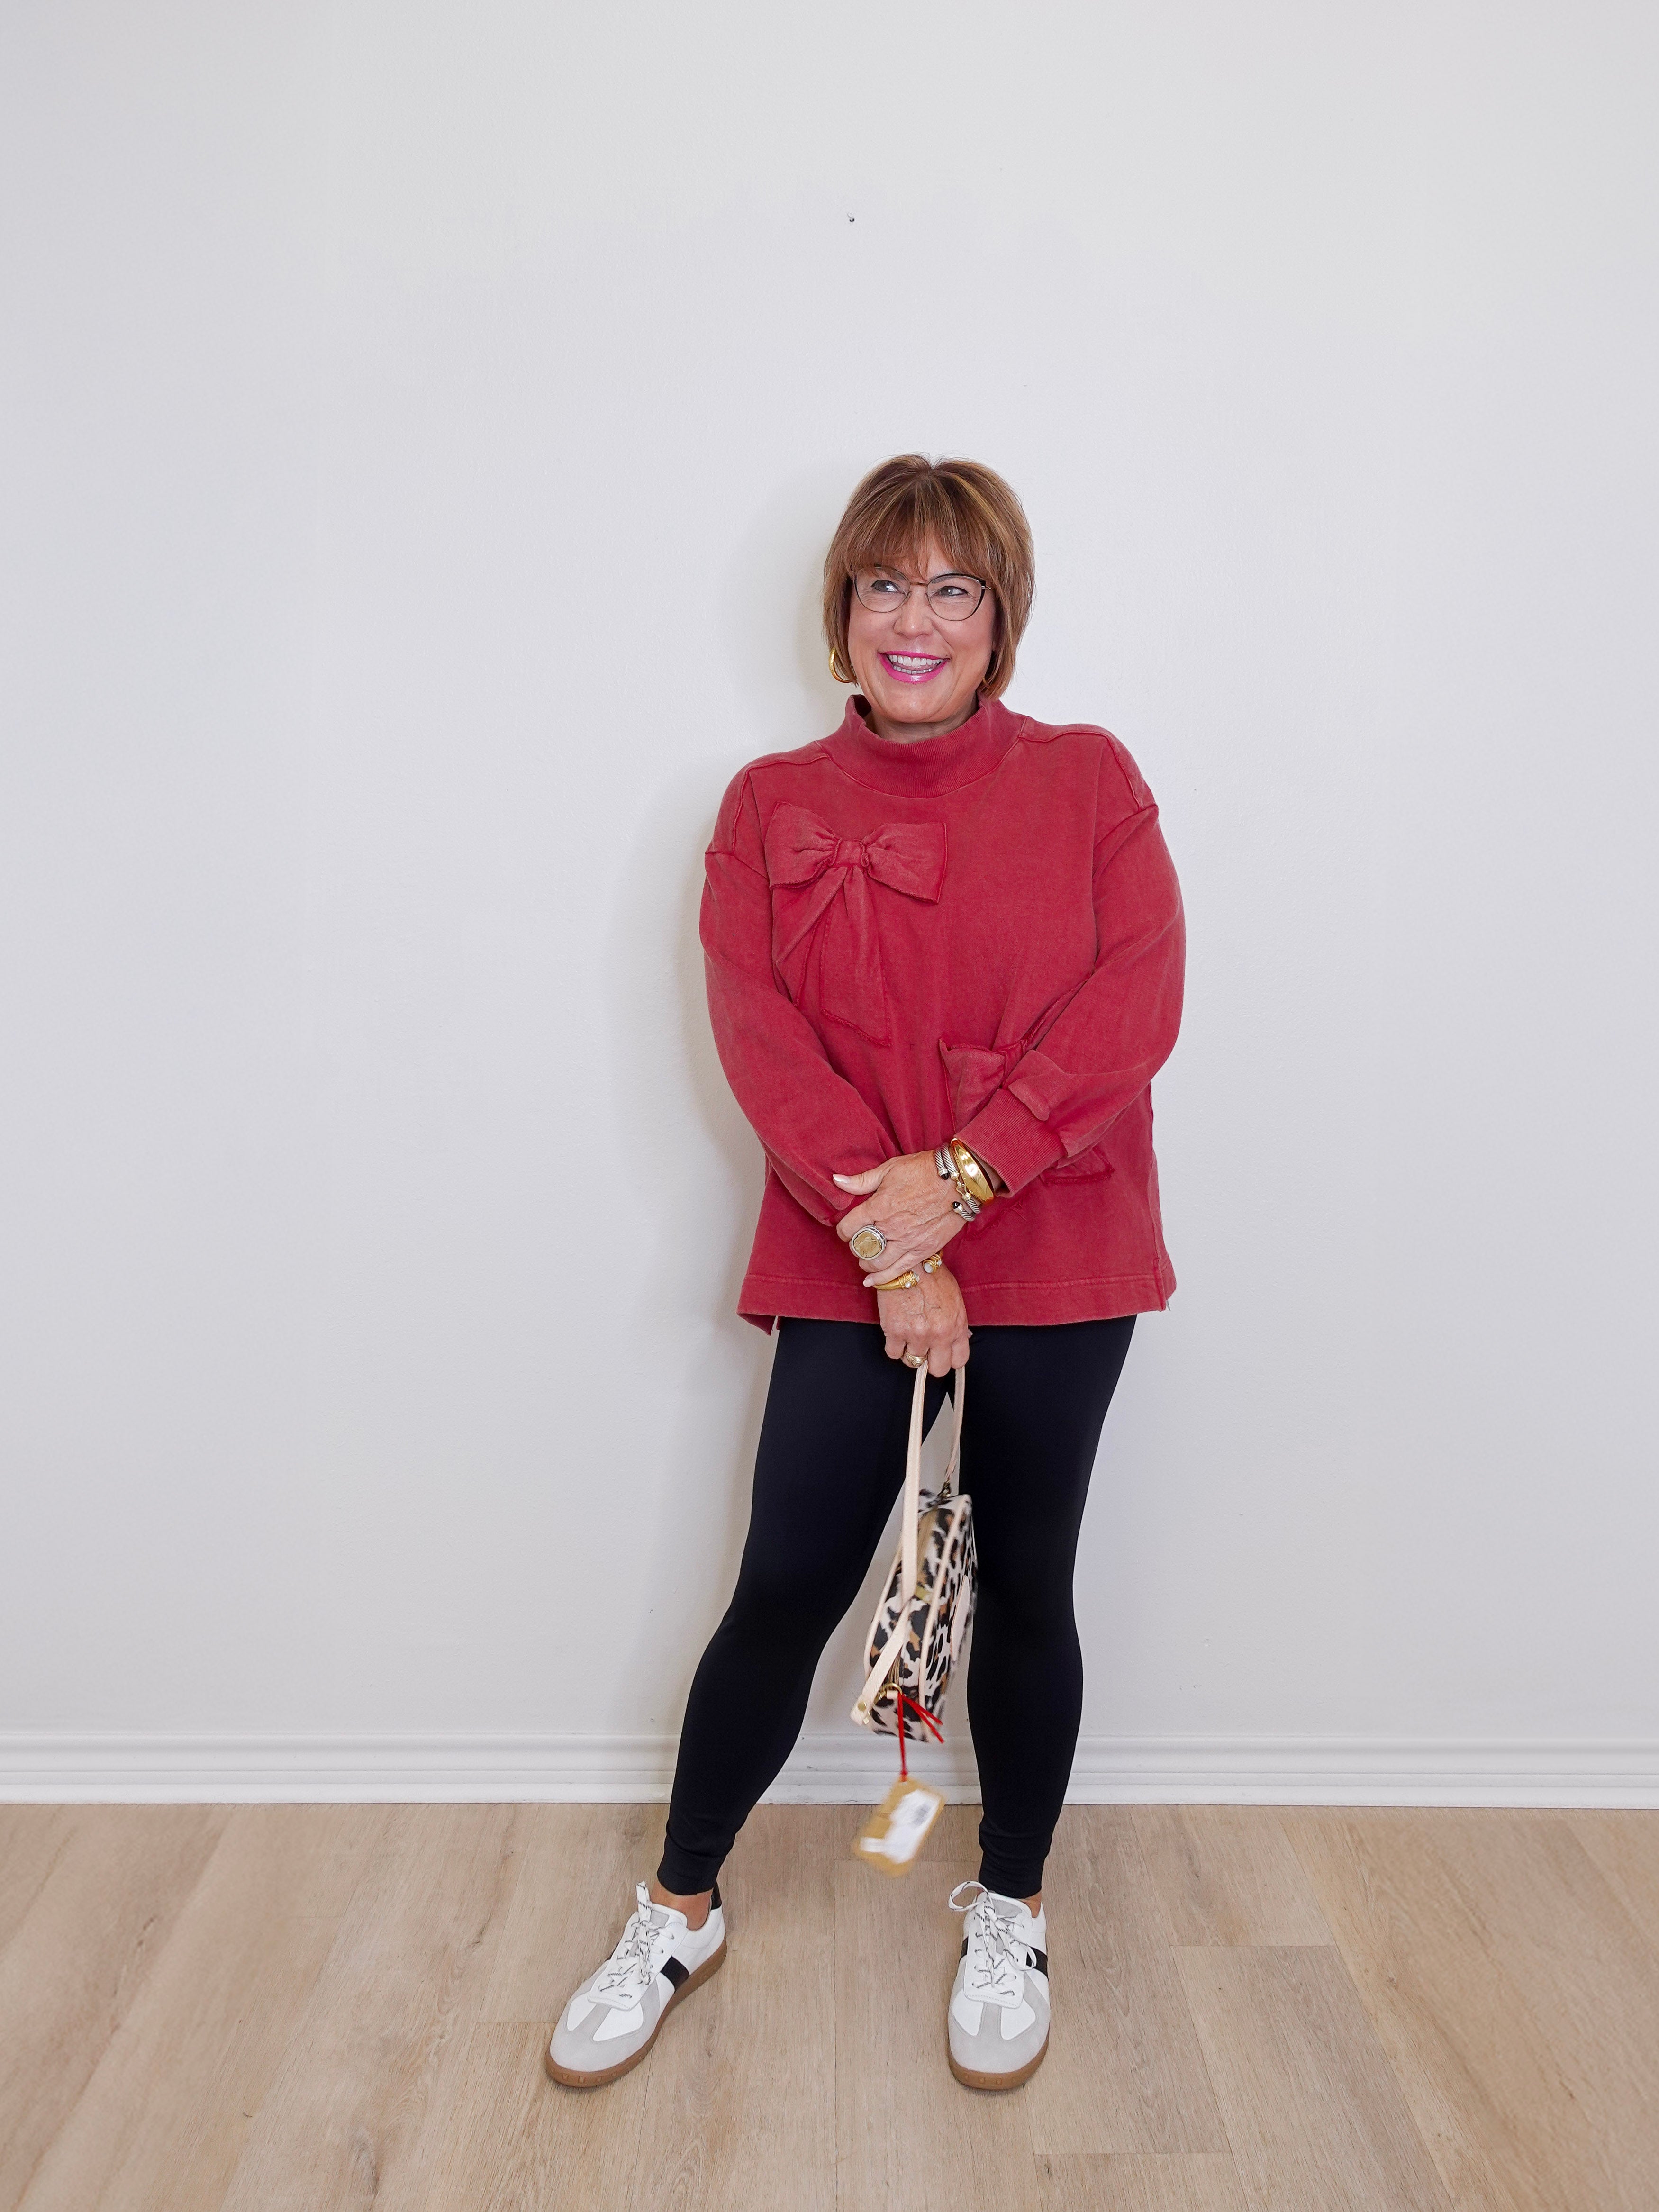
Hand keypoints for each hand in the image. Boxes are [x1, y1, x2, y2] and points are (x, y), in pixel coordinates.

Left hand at [833, 1151, 963, 1284]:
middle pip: (861, 1248)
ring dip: (866, 1264)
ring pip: (877, 1263)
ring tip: (866, 1261)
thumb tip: (836, 1180)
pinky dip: (882, 1279)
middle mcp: (890, 1228)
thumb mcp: (889, 1169)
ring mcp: (907, 1242)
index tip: (846, 1229)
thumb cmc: (923, 1171)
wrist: (958, 1180)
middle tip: (857, 1244)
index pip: (848, 1228)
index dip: (843, 1230)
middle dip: (855, 1247)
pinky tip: (872, 1282)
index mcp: (878, 1207)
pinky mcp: (923, 1250)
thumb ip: (861, 1181)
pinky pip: (898, 1271)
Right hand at [876, 1263, 969, 1374]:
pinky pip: (893, 1353)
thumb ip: (956, 1324)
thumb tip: (956, 1340)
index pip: (958, 1361)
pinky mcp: (895, 1332)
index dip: (948, 1359)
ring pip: (913, 1362)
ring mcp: (917, 1335)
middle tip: (924, 1350)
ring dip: (910, 1351)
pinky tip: (895, 1333)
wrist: (908, 1264)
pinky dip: (893, 1346)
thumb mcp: (954, 1300)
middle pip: (937, 1369)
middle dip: (930, 1362)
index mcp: (956, 1326)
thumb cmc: (932, 1277)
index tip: (942, 1355)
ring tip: (908, 1334)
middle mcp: (939, 1335)